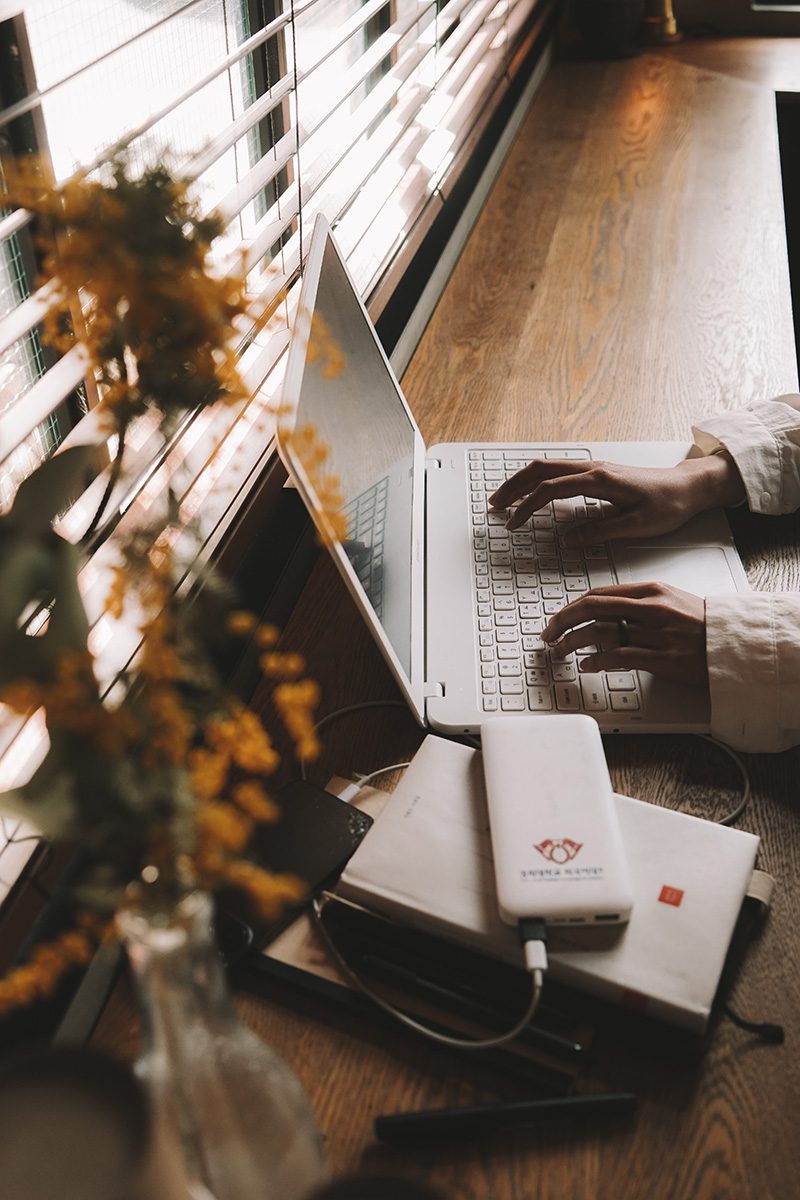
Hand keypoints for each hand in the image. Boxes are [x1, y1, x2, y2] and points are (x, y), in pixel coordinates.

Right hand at [488, 454, 744, 545]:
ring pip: (548, 466)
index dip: (527, 507)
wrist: (690, 486)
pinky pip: (559, 469)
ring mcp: (595, 467)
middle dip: (513, 486)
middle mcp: (594, 468)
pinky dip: (538, 479)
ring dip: (522, 480)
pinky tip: (532, 492)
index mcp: (600, 480)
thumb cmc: (669, 505)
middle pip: (541, 469)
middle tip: (494, 505)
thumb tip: (565, 540)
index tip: (514, 525)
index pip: (551, 489)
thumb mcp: (637, 526)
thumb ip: (599, 532)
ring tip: (505, 498)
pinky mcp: (598, 472)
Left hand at [541, 582, 707, 685]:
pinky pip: (618, 657)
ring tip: (561, 651)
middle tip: (548, 634)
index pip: (599, 594)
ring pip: (599, 633)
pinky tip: (586, 665)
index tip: (559, 618)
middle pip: (592, 609)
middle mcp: (651, 608)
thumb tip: (605, 610)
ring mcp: (656, 633)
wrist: (736, 643)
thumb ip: (639, 603)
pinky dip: (596, 661)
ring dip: (572, 642)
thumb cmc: (704, 625)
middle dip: (562, 621)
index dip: (572, 607)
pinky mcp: (661, 659)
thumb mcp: (672, 601)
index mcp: (651, 591)